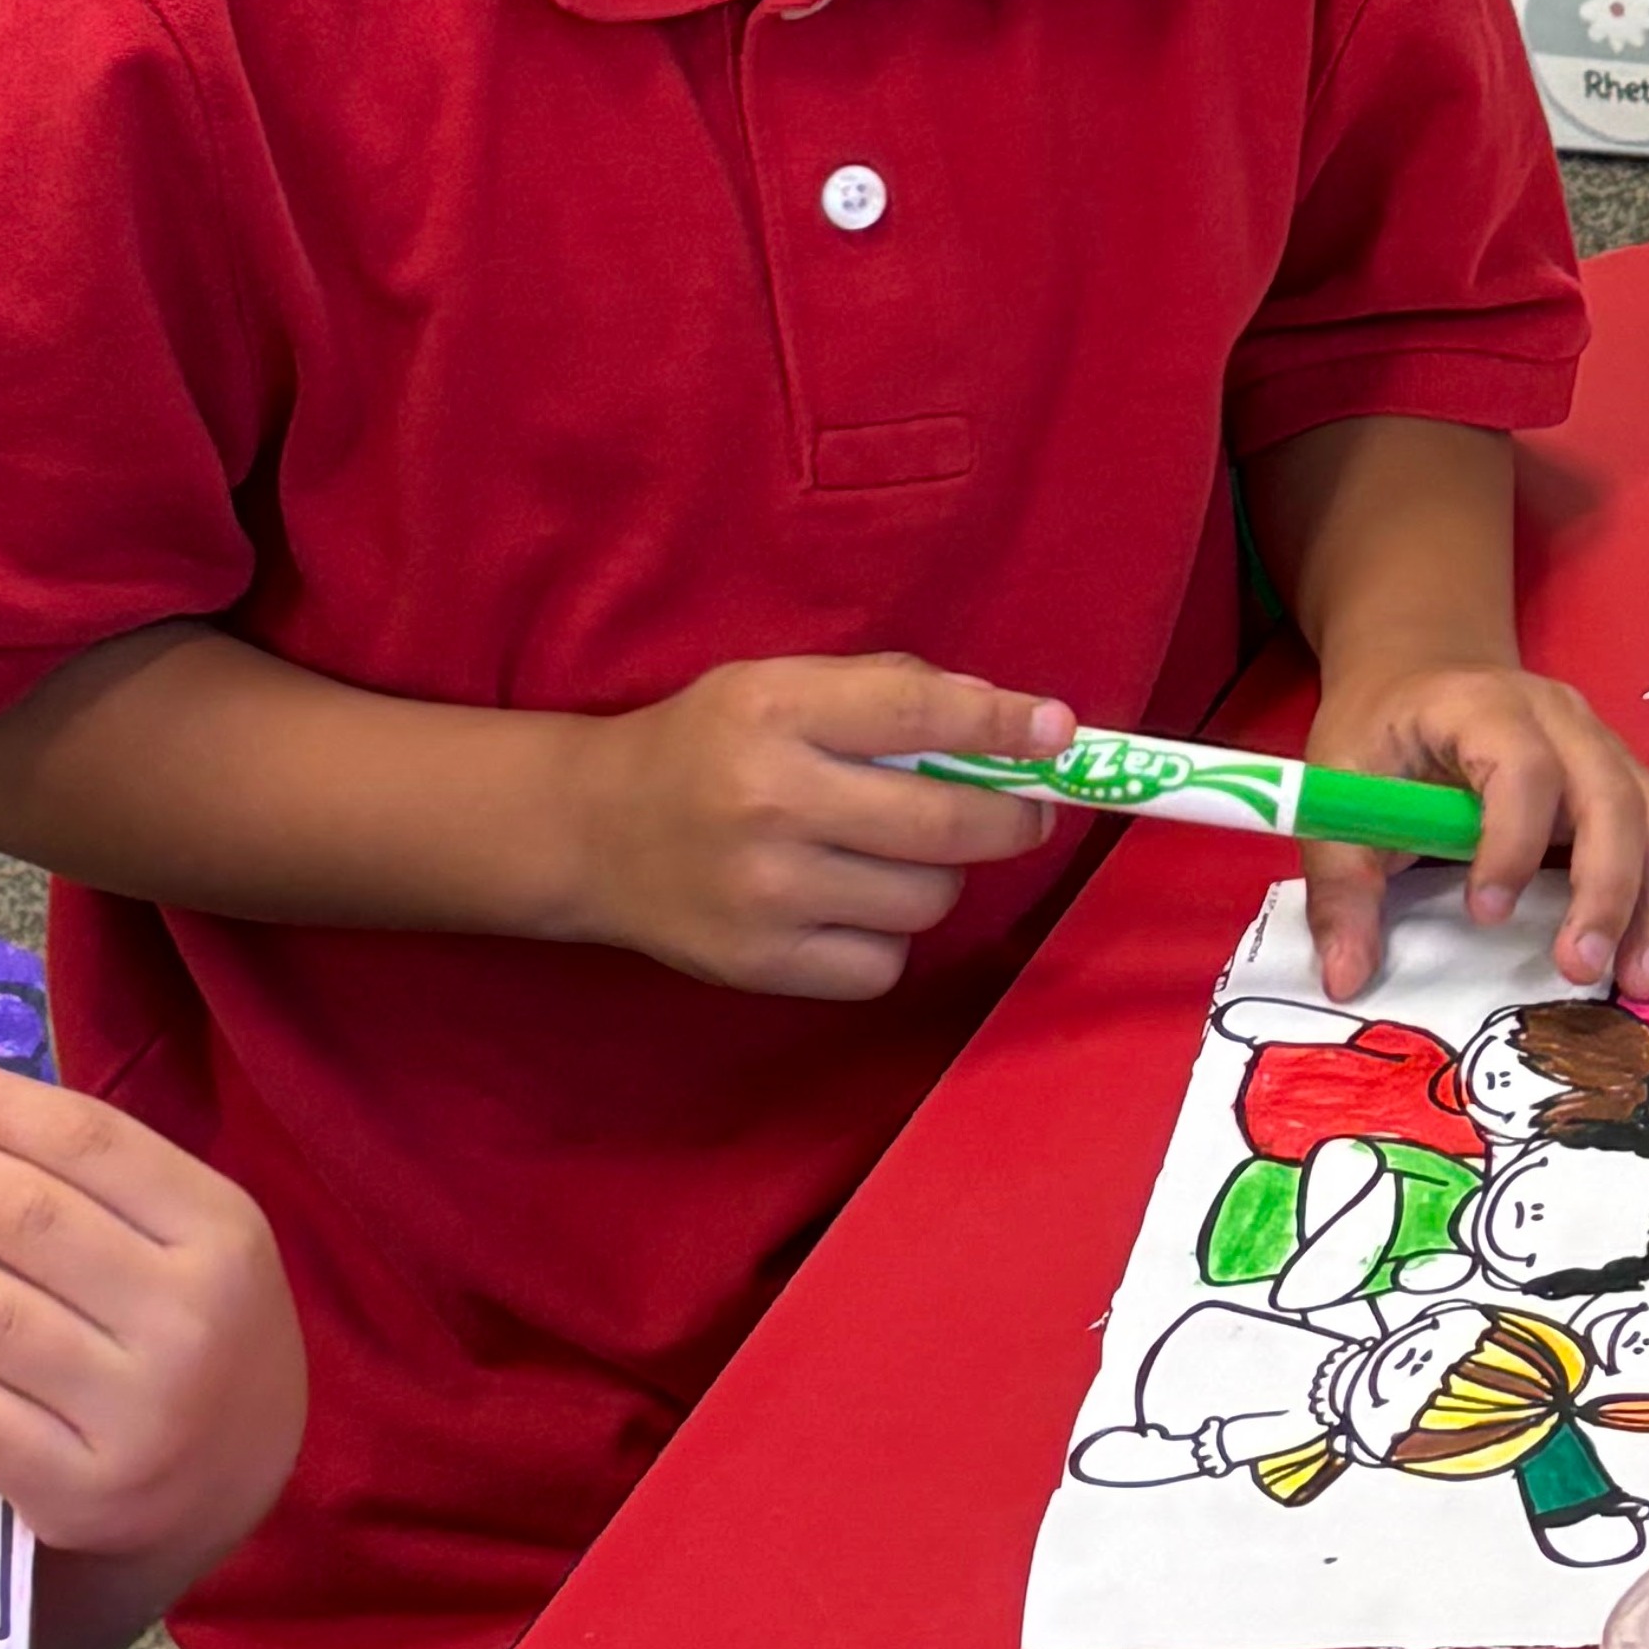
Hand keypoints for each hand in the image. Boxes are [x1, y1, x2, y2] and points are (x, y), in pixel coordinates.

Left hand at [0, 1060, 301, 1591]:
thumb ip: (112, 1187)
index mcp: (226, 1237)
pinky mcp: (79, 1490)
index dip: (0, 1105)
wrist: (234, 1482)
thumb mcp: (199, 1243)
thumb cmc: (201, 1331)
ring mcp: (134, 1412)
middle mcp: (188, 1319)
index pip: (95, 1144)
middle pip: (32, 1218)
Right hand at [560, 657, 1071, 999]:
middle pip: (944, 821)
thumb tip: (1009, 718)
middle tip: (1025, 811)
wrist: (590, 831)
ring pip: (925, 899)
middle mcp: (772, 801)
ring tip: (903, 855)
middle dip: (1010, 816)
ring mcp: (765, 893)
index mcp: (778, 711)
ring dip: (939, 877)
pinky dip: (888, 938)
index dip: (1005, 725)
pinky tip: (855, 905)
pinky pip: (883, 964)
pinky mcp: (759, 965)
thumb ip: (888, 690)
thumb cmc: (707, 744)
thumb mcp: (780, 683)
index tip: (1059, 731)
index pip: (921, 713)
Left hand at [1297, 660, 1648, 1006]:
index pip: (1522, 766)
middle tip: (1581, 969)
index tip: (1485, 915)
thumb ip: (1341, 884)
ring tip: (1635, 980)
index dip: (1511, 842)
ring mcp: (1603, 744)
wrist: (1425, 674)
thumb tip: (1345, 978)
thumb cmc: (1383, 733)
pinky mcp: (1626, 775)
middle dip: (1606, 890)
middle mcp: (1561, 718)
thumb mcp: (1338, 788)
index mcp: (1482, 707)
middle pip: (1611, 794)